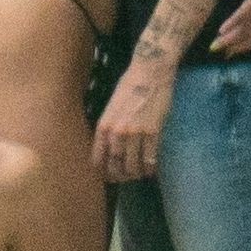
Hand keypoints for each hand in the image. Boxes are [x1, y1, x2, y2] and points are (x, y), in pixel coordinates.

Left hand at [92, 58, 175, 180]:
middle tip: (125, 178)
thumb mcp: (111, 106)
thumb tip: (108, 146)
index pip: (98, 159)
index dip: (103, 171)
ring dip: (136, 173)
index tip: (108, 176)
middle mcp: (116, 132)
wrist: (150, 72)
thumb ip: (109, 126)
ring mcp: (135, 133)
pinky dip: (150, 167)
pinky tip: (151, 169)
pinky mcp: (153, 132)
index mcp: (103, 126)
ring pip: (133, 165)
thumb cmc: (129, 85)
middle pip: (115, 165)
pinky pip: (150, 158)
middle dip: (120, 176)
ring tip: (139, 173)